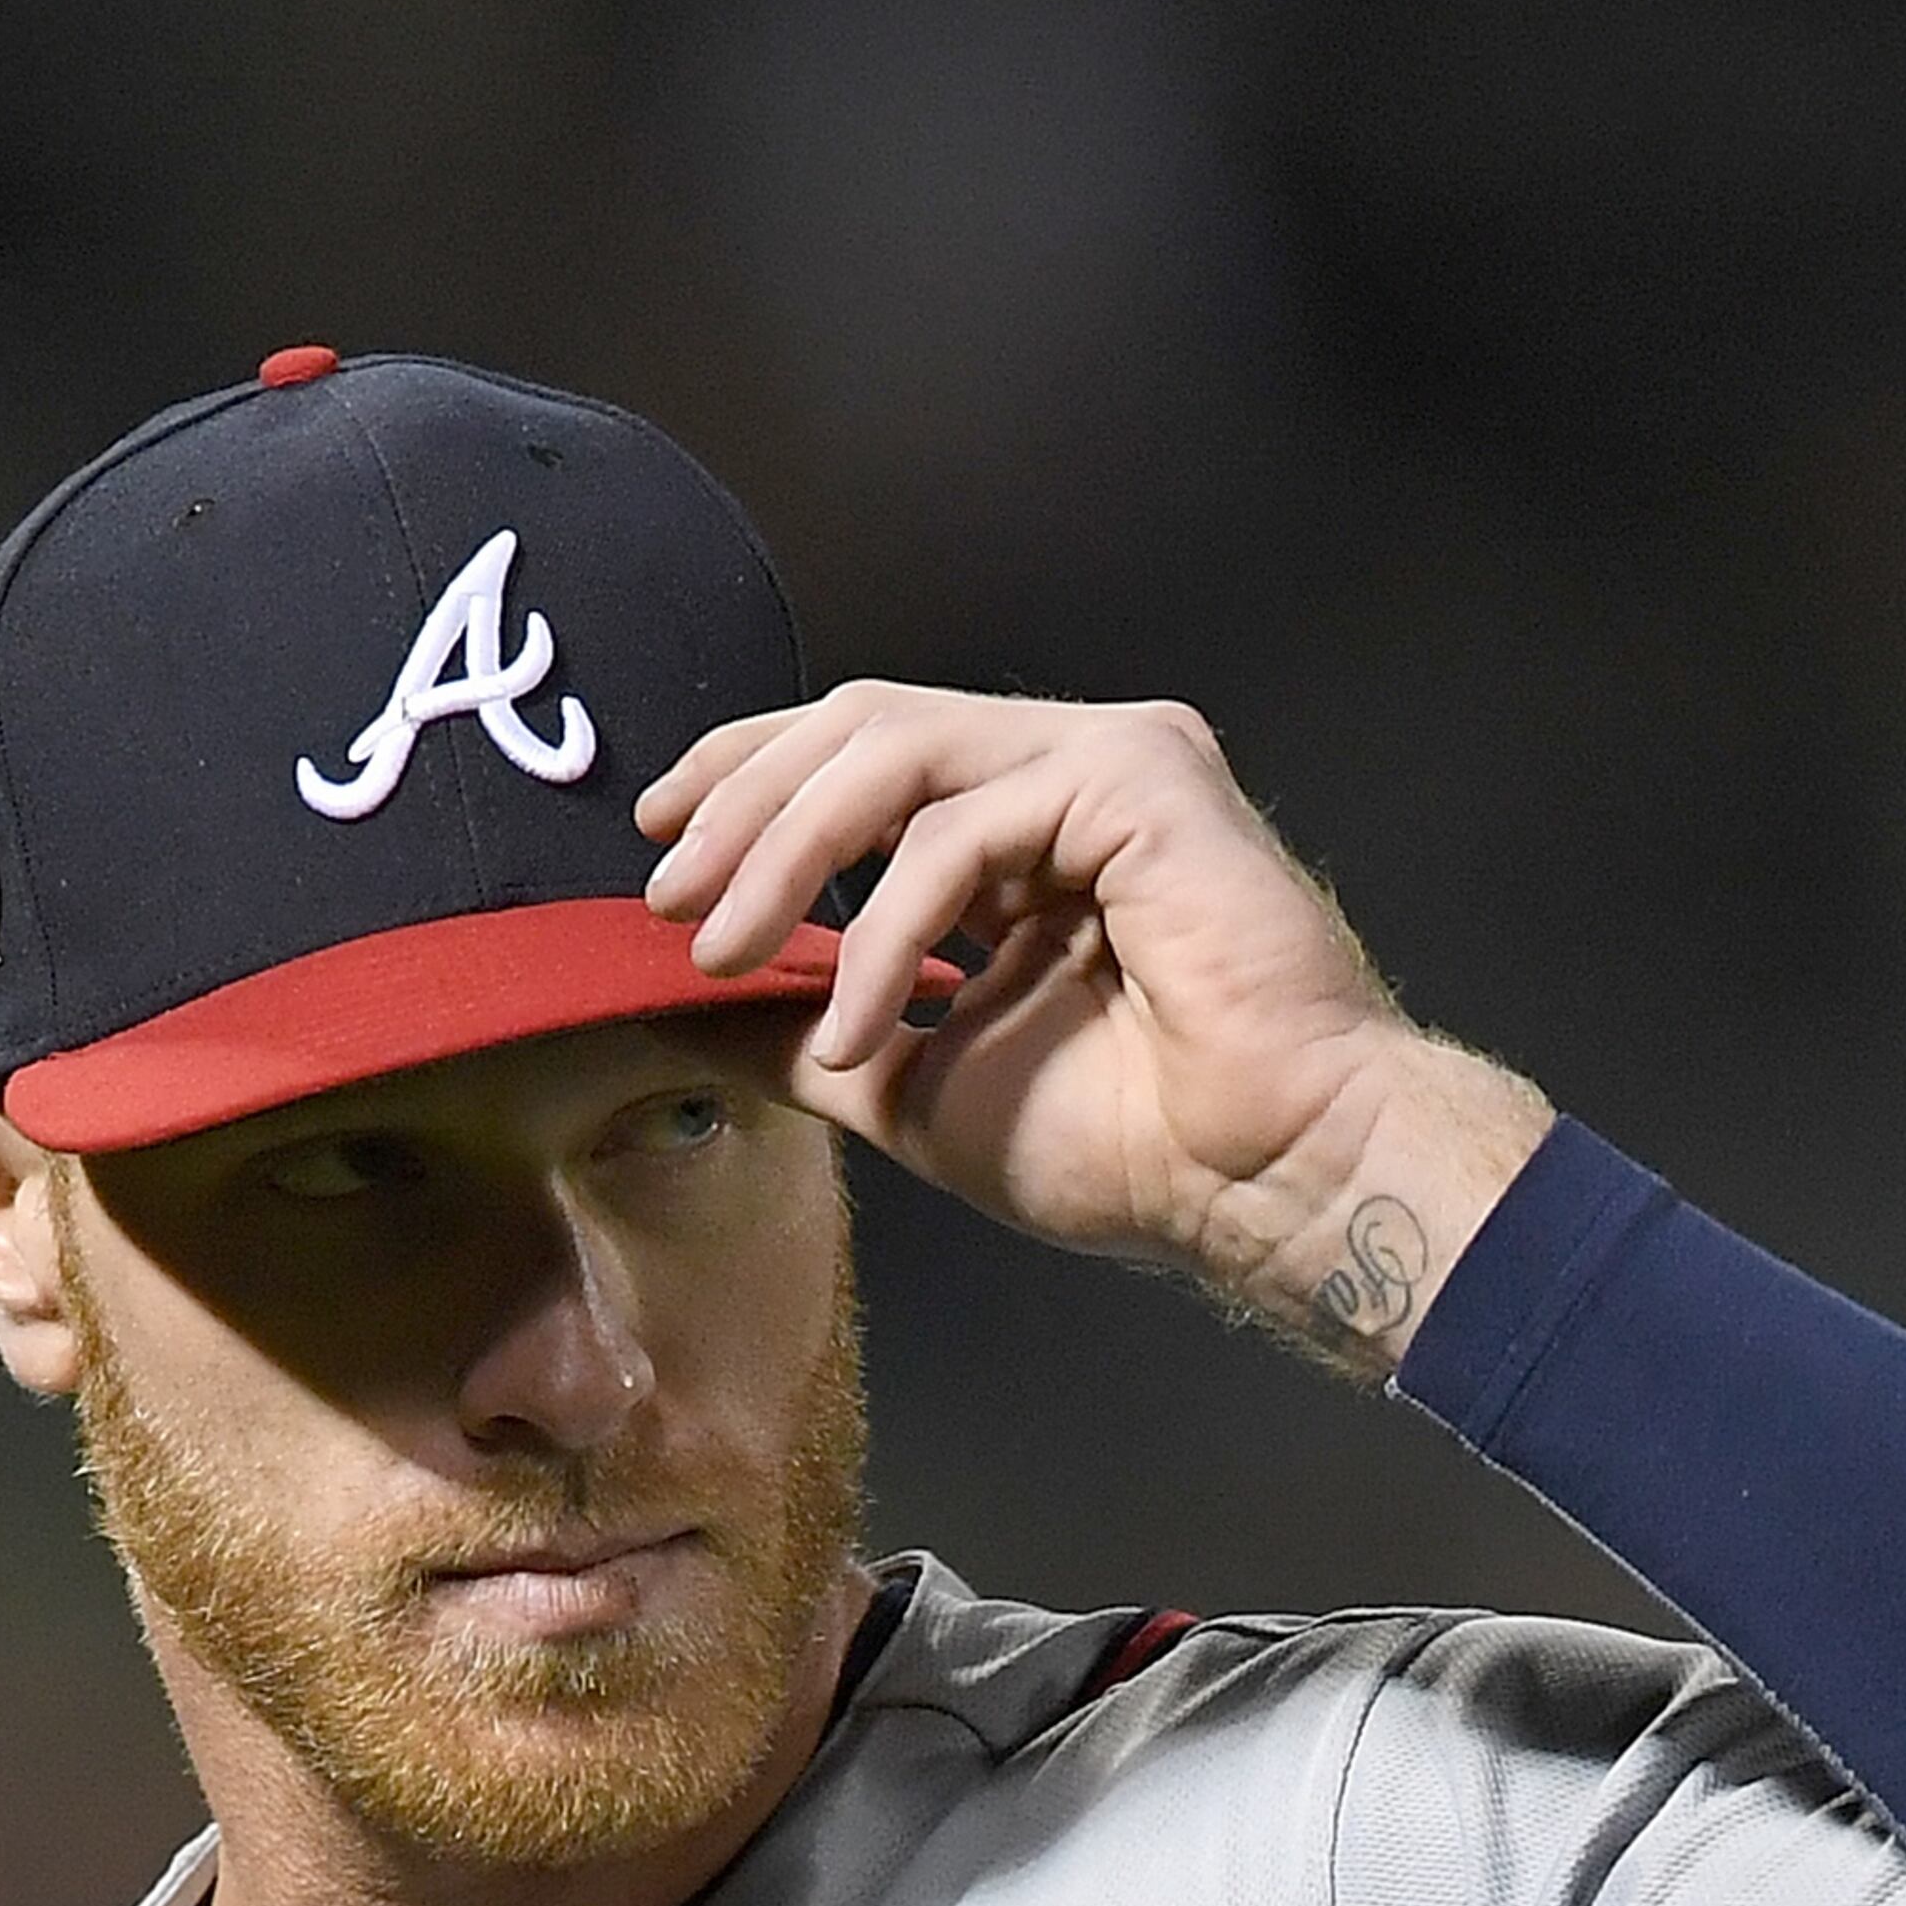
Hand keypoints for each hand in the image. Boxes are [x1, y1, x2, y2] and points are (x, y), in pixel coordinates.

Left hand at [636, 684, 1551, 1380]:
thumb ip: (797, 1031)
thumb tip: (669, 1008)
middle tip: (669, 900)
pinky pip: (968, 825)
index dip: (747, 780)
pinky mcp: (1140, 775)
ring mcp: (1104, 760)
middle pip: (860, 726)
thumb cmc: (1117, 1146)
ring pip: (897, 752)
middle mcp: (1060, 770)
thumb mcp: (904, 1084)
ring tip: (729, 948)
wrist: (1250, 1179)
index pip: (859, 753)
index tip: (656, 847)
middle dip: (744, 808)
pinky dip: (887, 926)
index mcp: (1018, 825)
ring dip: (787, 850)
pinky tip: (859, 1020)